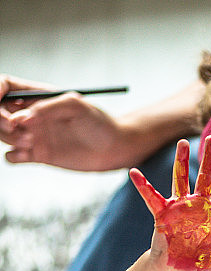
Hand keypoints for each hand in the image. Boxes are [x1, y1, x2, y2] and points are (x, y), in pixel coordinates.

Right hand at [0, 73, 124, 170]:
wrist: (112, 148)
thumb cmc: (98, 122)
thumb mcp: (75, 105)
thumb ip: (47, 108)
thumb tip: (22, 118)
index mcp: (37, 96)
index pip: (4, 86)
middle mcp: (30, 114)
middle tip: (15, 126)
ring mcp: (33, 135)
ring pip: (2, 134)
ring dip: (8, 137)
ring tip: (32, 142)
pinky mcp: (38, 156)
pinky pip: (12, 157)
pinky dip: (13, 156)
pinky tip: (27, 155)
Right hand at [130, 136, 210, 270]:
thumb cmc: (202, 265)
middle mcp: (200, 207)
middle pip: (206, 178)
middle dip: (209, 159)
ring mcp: (181, 208)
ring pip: (182, 180)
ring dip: (181, 163)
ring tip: (182, 144)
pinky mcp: (164, 215)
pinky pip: (152, 197)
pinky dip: (143, 186)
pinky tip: (134, 173)